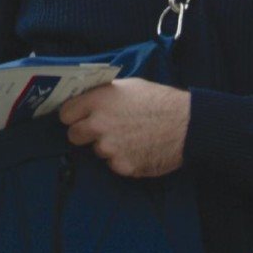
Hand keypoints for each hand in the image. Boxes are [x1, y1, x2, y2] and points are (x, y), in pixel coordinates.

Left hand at [58, 78, 189, 177]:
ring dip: (108, 147)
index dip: (73, 116)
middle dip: (85, 134)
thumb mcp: (129, 86)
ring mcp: (110, 148)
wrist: (187, 124)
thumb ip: (105, 94)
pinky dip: (124, 159)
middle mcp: (99, 124)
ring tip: (131, 137)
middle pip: (73, 135)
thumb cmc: (160, 100)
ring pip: (97, 151)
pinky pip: (114, 164)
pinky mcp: (122, 166)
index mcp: (99, 100)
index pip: (65, 114)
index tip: (79, 118)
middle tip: (103, 130)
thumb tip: (89, 99)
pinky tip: (139, 148)